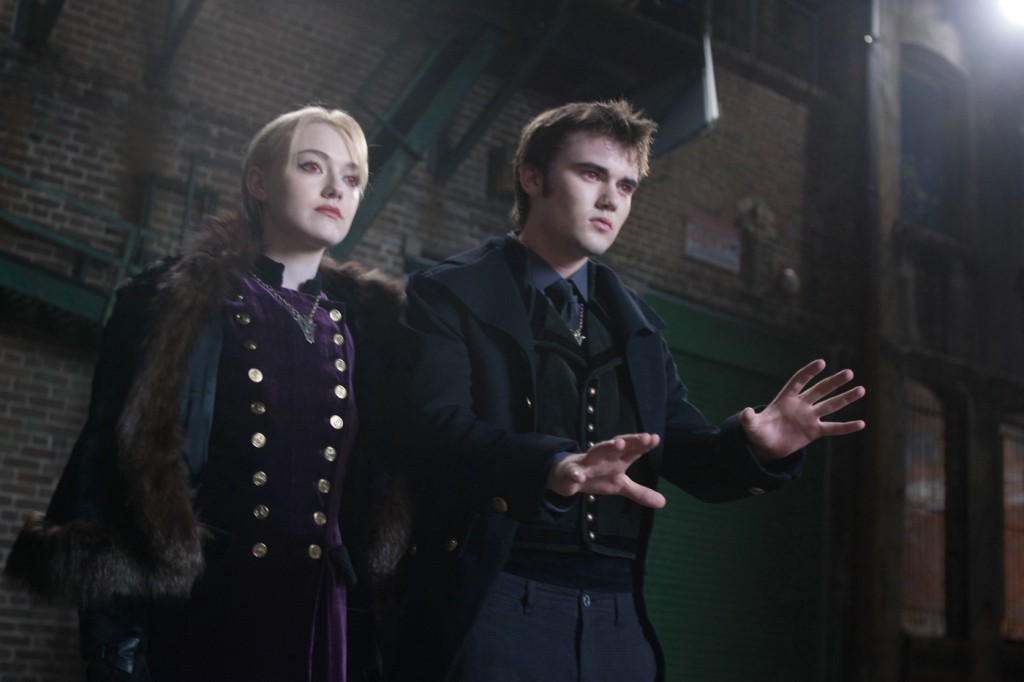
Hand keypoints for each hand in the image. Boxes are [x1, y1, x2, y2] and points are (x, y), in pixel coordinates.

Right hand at [547, 433, 665, 507]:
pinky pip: (573, 472)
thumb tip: (663, 503)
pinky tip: (579, 477)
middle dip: (630, 441)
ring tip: (619, 444)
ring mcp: (587, 463)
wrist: (567, 475)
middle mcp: (604, 457)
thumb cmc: (597, 476)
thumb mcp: (620, 485)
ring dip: (607, 447)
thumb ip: (639, 492)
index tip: (655, 438)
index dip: (643, 444)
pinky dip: (576, 474)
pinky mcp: (571, 472)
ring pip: (597, 452)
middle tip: (644, 437)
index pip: (632, 450)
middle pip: (617, 446)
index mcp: (617, 459)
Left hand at [740, 359, 865, 460]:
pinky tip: (861, 424)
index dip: (809, 372)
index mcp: (786, 399)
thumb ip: (749, 419)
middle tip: (849, 373)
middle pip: (820, 390)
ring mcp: (809, 417)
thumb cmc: (758, 432)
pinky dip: (846, 427)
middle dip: (834, 382)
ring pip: (831, 405)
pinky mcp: (814, 431)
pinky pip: (833, 428)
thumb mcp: (751, 427)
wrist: (766, 445)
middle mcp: (801, 405)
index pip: (799, 381)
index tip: (821, 363)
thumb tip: (745, 412)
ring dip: (845, 398)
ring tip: (861, 390)